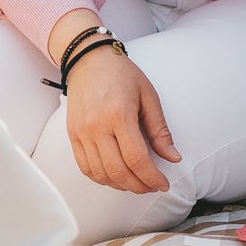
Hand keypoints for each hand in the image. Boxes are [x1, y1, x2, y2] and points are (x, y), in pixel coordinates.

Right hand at [64, 46, 180, 193]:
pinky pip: (85, 167)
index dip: (151, 177)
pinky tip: (115, 177)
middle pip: (118, 171)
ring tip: (136, 183)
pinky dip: (101, 178)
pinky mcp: (73, 135)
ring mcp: (82, 132)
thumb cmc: (121, 74)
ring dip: (121, 185)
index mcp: (119, 115)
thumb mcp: (148, 97)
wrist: (88, 60)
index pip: (136, 158)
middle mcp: (96, 127)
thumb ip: (160, 130)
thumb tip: (172, 157)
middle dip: (139, 185)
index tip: (162, 183)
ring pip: (101, 173)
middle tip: (152, 185)